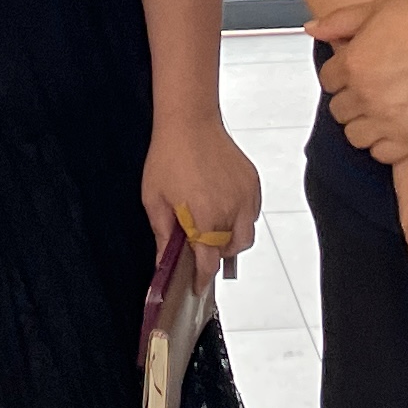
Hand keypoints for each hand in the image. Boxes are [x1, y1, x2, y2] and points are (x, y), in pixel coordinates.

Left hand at [143, 114, 262, 270]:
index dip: (202, 278)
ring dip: (230, 240)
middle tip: (200, 252)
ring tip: (211, 230)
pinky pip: (252, 213)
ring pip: (246, 234)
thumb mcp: (155, 199)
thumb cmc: (168, 156)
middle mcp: (230, 209)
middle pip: (231, 251)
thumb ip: (164, 234)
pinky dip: (241, 219)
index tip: (197, 286)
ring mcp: (246, 196)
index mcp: (205, 217)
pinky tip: (222, 210)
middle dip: (216, 257)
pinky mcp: (253, 183)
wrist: (190, 120)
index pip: (209, 262)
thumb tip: (165, 262)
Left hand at [310, 0, 407, 164]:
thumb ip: (339, 21)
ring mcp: (390, 119)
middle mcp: (367, 94)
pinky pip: (382, 154)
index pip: (328, 80)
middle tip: (373, 86)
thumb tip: (312, 29)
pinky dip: (384, 143)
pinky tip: (396, 125)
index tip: (358, 68)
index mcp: (354, 63)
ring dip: (364, 122)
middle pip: (339, 110)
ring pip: (356, 135)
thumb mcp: (379, 7)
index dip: (343, 71)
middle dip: (352, 96)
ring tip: (383, 107)